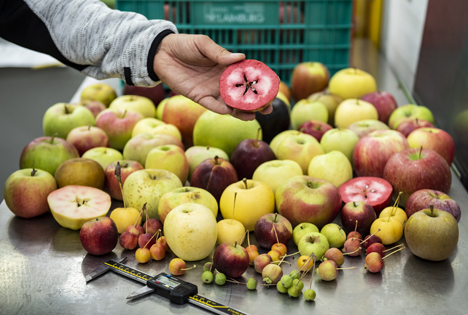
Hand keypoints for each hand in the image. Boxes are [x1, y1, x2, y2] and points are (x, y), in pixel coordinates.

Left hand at [153, 34, 272, 120]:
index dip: (259, 84)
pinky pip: (212, 106)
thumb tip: (241, 58)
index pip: (247, 78)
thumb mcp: (203, 45)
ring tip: (253, 115)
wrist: (162, 53)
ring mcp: (211, 90)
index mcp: (226, 67)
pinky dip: (222, 109)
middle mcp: (221, 81)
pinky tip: (232, 112)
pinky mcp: (198, 97)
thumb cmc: (185, 45)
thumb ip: (220, 53)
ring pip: (230, 104)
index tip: (272, 90)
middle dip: (255, 103)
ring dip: (241, 110)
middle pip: (242, 95)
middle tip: (268, 109)